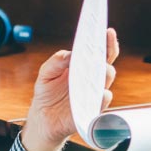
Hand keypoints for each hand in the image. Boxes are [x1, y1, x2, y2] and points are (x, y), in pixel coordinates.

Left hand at [20, 28, 118, 150]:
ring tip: (100, 68)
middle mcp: (92, 81)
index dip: (107, 42)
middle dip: (107, 57)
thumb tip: (69, 54)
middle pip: (107, 66)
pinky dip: (101, 99)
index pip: (101, 53)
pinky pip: (101, 105)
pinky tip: (99, 93)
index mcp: (84, 68)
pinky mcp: (90, 112)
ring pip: (106, 84)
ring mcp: (93, 96)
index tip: (108, 31)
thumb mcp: (46, 73)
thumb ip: (56, 61)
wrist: (42, 118)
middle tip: (101, 49)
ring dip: (104, 75)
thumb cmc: (47, 93)